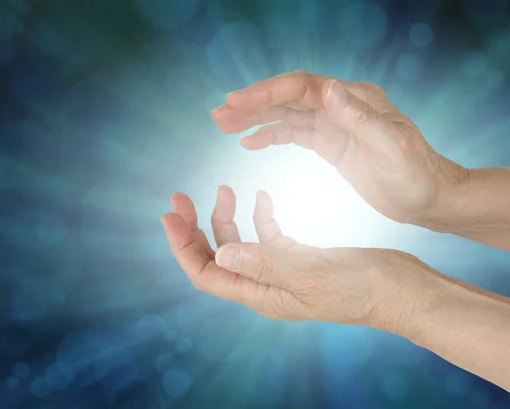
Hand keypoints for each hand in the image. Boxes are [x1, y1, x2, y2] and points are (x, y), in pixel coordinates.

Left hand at [161, 186, 432, 329]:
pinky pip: (268, 235)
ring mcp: (280, 270)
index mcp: (260, 294)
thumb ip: (263, 263)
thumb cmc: (358, 287)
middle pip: (215, 256)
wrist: (398, 289)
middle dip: (195, 227)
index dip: (182, 246)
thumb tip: (220, 253)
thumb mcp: (308, 273)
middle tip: (179, 196)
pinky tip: (263, 194)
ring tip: (225, 187)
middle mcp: (264, 284)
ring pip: (239, 243)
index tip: (169, 215)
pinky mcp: (298, 257)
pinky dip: (260, 215)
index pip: (206, 274)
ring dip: (226, 216)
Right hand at [211, 71, 467, 225]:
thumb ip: (360, 118)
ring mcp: (333, 124)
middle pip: (287, 97)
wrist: (430, 197)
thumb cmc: (417, 175)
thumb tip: (327, 89)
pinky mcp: (330, 143)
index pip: (302, 87)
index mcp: (354, 99)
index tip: (235, 103)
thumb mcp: (392, 148)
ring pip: (286, 114)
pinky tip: (250, 142)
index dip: (266, 93)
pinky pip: (294, 133)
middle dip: (252, 104)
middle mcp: (340, 106)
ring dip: (255, 118)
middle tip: (219, 114)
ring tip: (224, 125)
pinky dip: (270, 135)